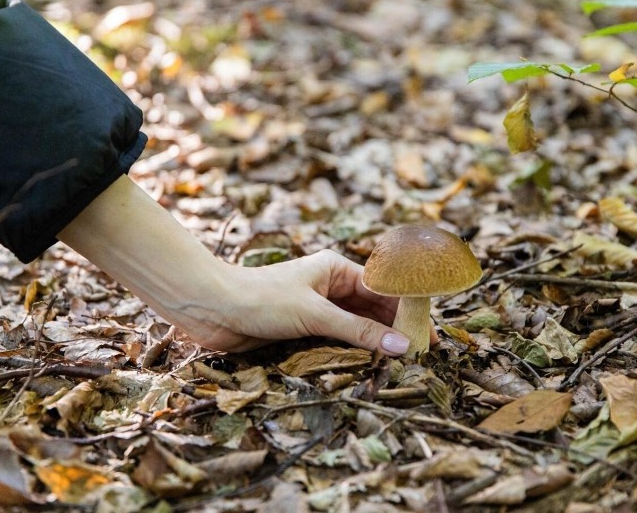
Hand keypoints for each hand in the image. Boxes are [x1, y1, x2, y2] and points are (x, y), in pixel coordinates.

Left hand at [207, 250, 406, 352]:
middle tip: (418, 357)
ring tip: (399, 366)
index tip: (427, 334)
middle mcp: (330, 287)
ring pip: (356, 327)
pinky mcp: (302, 330)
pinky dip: (353, 353)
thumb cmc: (261, 299)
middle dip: (394, 330)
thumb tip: (400, 345)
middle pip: (373, 310)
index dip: (407, 312)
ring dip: (374, 344)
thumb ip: (358, 331)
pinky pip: (337, 342)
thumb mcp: (315, 314)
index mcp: (336, 269)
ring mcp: (317, 309)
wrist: (209, 307)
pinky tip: (368, 367)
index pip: (383, 290)